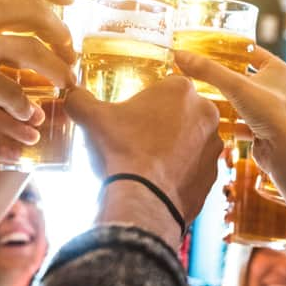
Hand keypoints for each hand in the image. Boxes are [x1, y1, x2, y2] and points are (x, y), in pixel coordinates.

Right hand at [65, 76, 221, 222]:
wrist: (144, 198)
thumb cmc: (122, 150)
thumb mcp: (93, 118)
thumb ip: (80, 100)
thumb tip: (71, 94)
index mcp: (181, 89)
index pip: (165, 87)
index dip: (147, 101)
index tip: (133, 116)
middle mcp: (206, 112)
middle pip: (181, 112)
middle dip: (164, 122)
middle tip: (139, 139)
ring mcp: (213, 144)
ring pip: (192, 139)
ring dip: (176, 146)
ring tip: (149, 161)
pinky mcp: (214, 172)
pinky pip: (196, 166)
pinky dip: (182, 171)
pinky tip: (160, 179)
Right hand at [174, 47, 285, 168]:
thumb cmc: (273, 114)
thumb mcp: (237, 86)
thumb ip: (208, 71)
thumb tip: (180, 56)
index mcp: (276, 69)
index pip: (248, 50)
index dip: (227, 48)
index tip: (205, 47)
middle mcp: (274, 87)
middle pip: (241, 76)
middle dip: (220, 76)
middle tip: (197, 71)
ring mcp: (267, 109)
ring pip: (238, 100)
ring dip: (221, 99)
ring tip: (198, 94)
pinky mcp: (261, 129)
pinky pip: (238, 122)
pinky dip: (225, 122)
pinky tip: (209, 120)